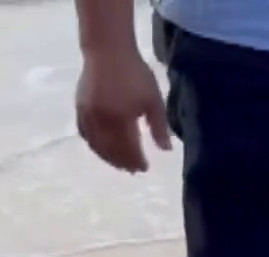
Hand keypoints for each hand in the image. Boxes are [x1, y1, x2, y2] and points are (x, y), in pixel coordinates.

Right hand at [76, 45, 171, 172]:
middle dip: (122, 163)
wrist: (108, 52)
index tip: (145, 168)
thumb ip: (159, 127)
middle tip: (133, 171)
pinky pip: (84, 133)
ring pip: (96, 144)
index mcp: (121, 120)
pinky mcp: (79, 108)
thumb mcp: (154, 101)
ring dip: (107, 157)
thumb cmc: (135, 75)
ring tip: (119, 164)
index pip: (129, 149)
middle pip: (111, 150)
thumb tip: (165, 150)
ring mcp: (87, 115)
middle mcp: (102, 121)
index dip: (136, 161)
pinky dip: (93, 145)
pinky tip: (101, 148)